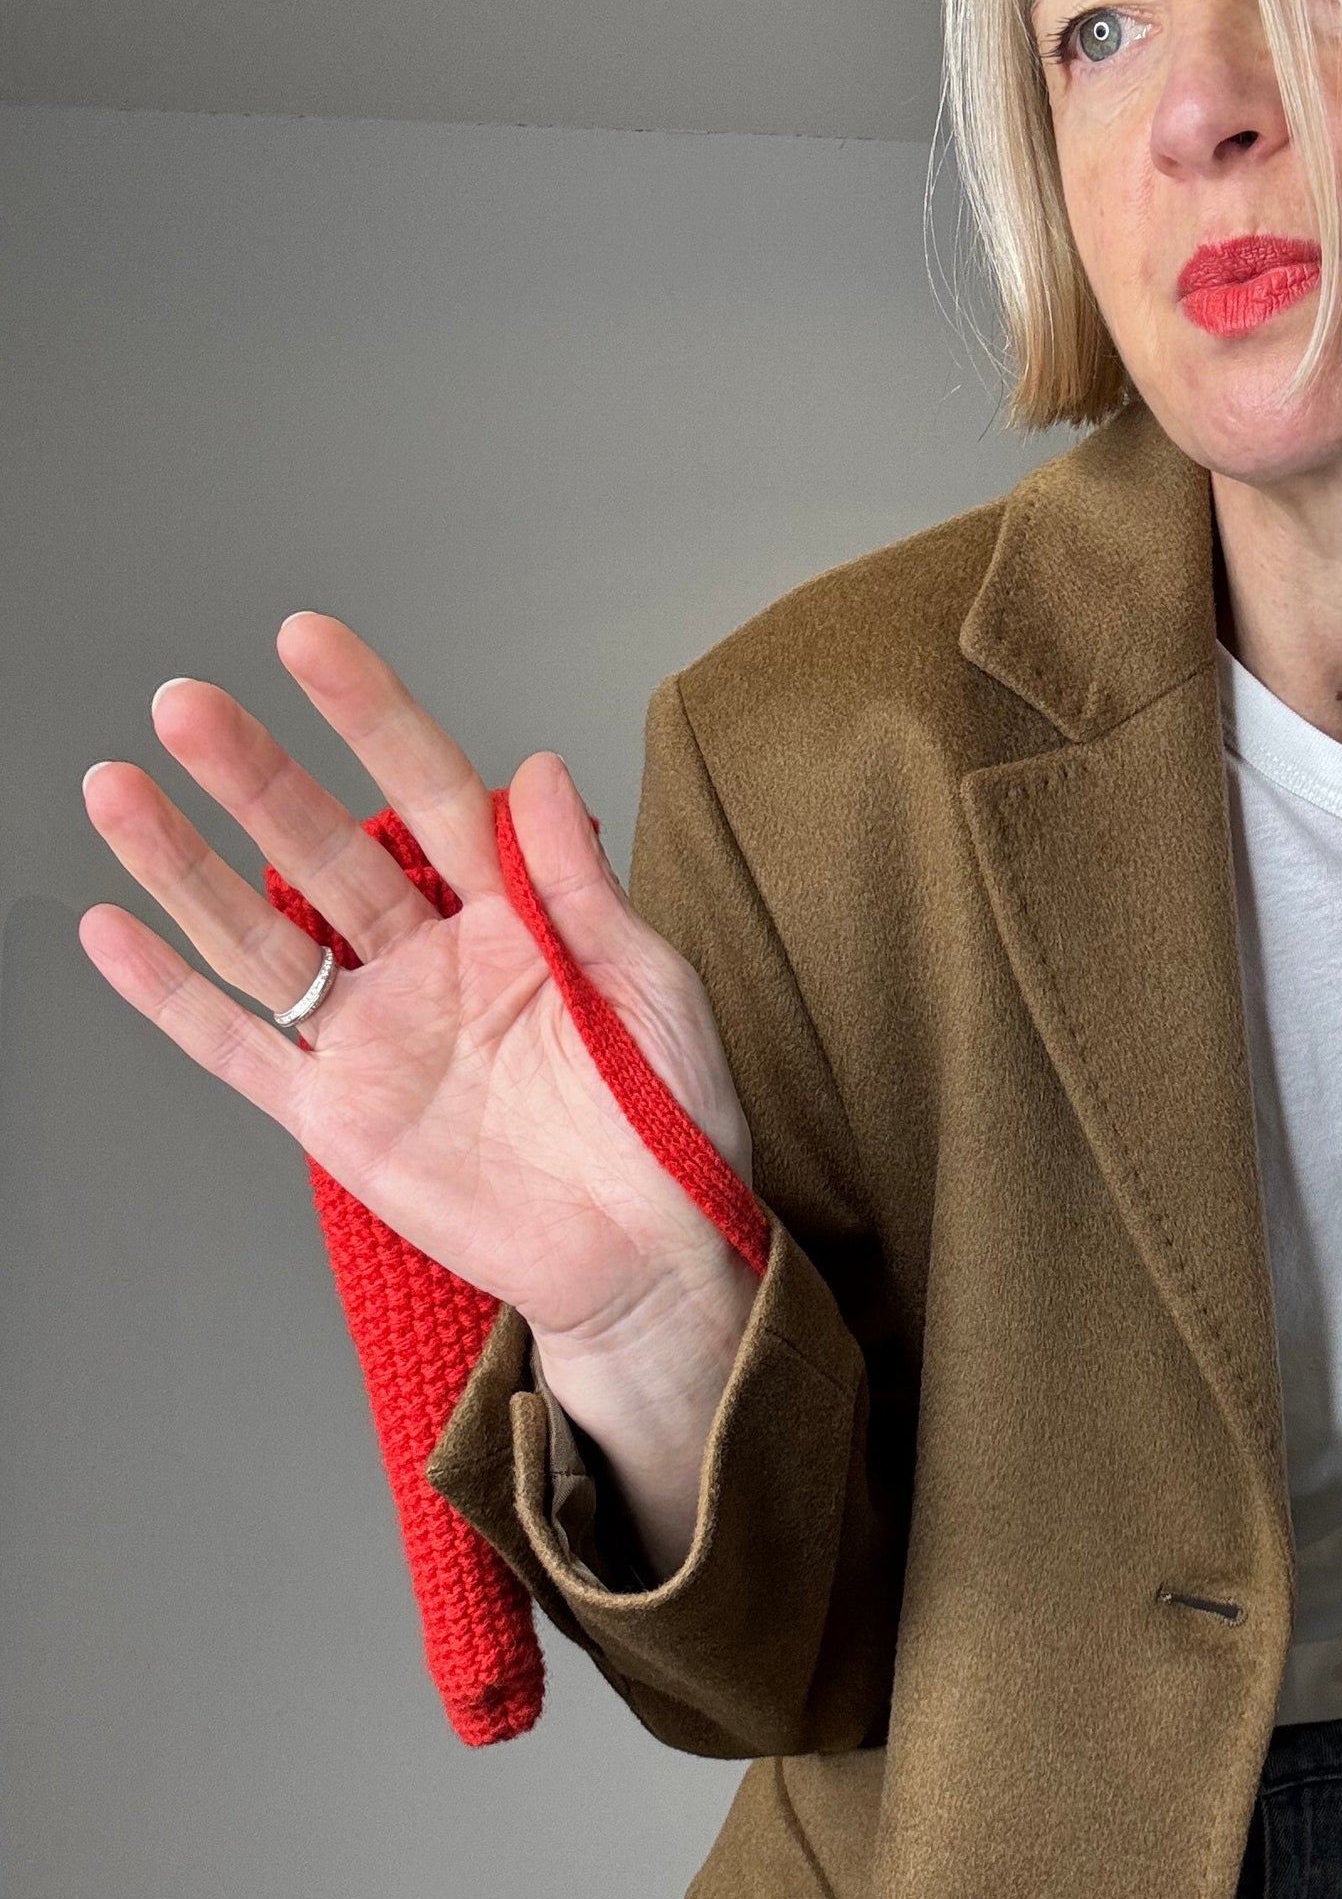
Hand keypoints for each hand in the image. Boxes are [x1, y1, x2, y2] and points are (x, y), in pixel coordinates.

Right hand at [79, 614, 756, 1360]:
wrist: (651, 1256)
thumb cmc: (671, 1123)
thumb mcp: (649, 986)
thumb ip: (582, 885)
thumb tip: (535, 768)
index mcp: (511, 921)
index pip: (429, 795)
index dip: (369, 716)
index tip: (306, 642)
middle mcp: (429, 967)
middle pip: (323, 850)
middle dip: (254, 775)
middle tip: (188, 703)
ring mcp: (376, 1040)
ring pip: (260, 934)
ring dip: (186, 863)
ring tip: (118, 785)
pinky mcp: (338, 1119)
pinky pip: (240, 1047)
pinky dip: (171, 995)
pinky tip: (114, 930)